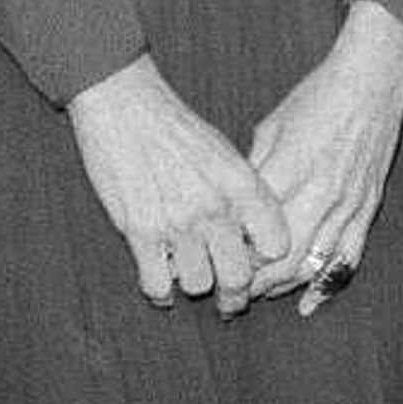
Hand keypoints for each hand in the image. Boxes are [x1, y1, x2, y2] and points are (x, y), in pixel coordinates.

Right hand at [66, 54, 295, 313]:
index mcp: (242, 184)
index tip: (256, 261)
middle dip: (235, 294)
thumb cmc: (177, 129)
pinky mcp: (139, 231)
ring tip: (190, 275)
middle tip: (229, 297)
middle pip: (238, 278)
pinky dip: (160, 291)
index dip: (267, 259)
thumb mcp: (225, 153)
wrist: (127, 106)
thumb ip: (243, 194)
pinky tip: (162, 282)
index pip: (276, 244)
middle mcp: (214, 207)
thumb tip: (253, 237)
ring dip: (194, 284)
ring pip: (198, 286)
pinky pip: (157, 285)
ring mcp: (177, 222)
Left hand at [242, 2, 402, 308]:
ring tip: (256, 296)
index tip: (212, 266)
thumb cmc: (317, 97)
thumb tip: (229, 207)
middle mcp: (319, 195)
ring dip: (280, 288)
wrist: (373, 81)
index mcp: (289, 172)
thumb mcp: (271, 128)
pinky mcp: (367, 209)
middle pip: (278, 261)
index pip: (252, 232)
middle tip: (227, 298)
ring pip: (309, 266)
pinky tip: (308, 304)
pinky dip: (326, 287)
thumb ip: (252, 173)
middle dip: (250, 286)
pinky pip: (347, 258)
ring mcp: (347, 206)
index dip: (230, 256)